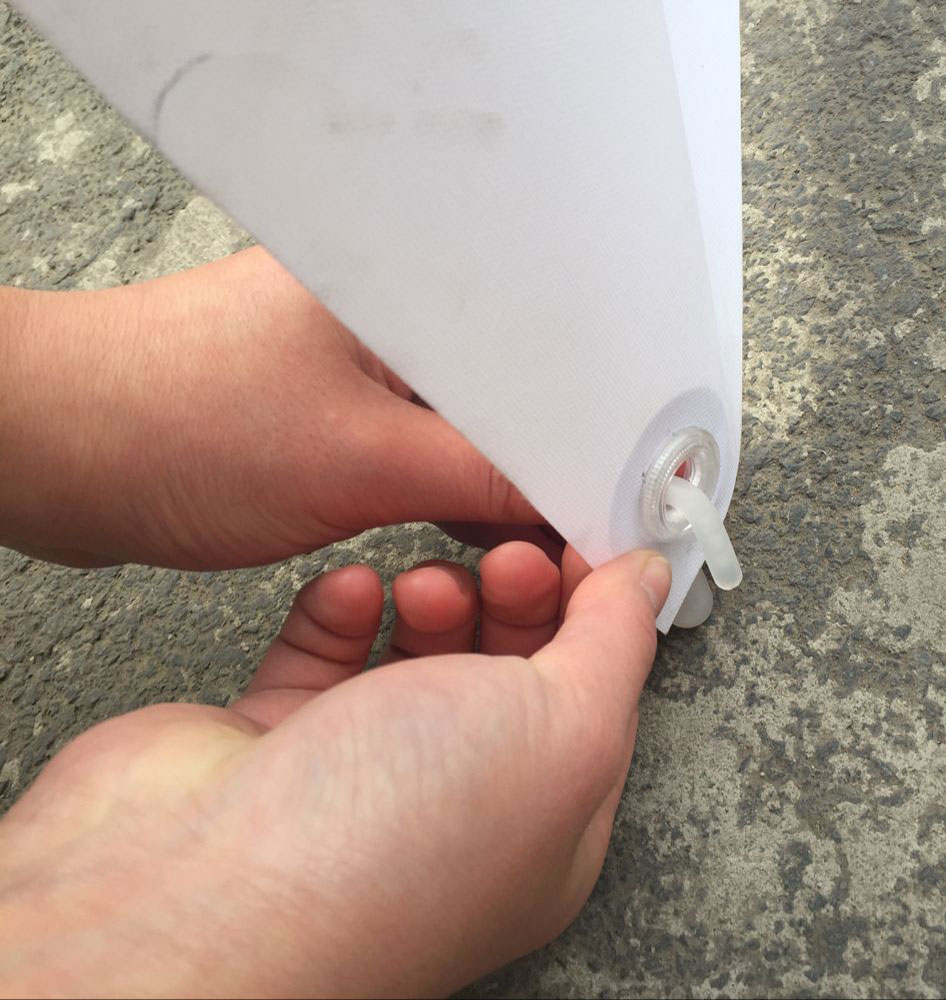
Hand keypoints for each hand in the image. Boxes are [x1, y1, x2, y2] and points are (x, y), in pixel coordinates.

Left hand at [0, 247, 538, 568]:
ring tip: (508, 530)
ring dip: (478, 478)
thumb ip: (477, 478)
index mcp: (395, 281)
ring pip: (451, 420)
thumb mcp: (358, 461)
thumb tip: (561, 502)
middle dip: (529, 457)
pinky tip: (452, 523)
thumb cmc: (168, 424)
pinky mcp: (323, 406)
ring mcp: (348, 358)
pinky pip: (405, 443)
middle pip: (495, 385)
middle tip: (565, 521)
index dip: (576, 422)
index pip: (528, 348)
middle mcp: (377, 308)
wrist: (50, 454)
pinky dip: (432, 485)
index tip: (605, 487)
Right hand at [0, 542, 669, 997]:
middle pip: (508, 667)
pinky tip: (348, 593)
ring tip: (423, 585)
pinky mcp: (276, 738)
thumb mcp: (561, 729)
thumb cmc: (393, 841)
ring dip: (432, 599)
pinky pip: (325, 650)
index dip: (595, 613)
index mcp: (543, 821)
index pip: (595, 695)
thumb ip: (615, 643)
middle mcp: (455, 801)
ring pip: (418, 652)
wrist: (195, 890)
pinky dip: (341, 610)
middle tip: (505, 555)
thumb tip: (647, 577)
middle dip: (516, 596)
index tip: (578, 543)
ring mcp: (359, 769)